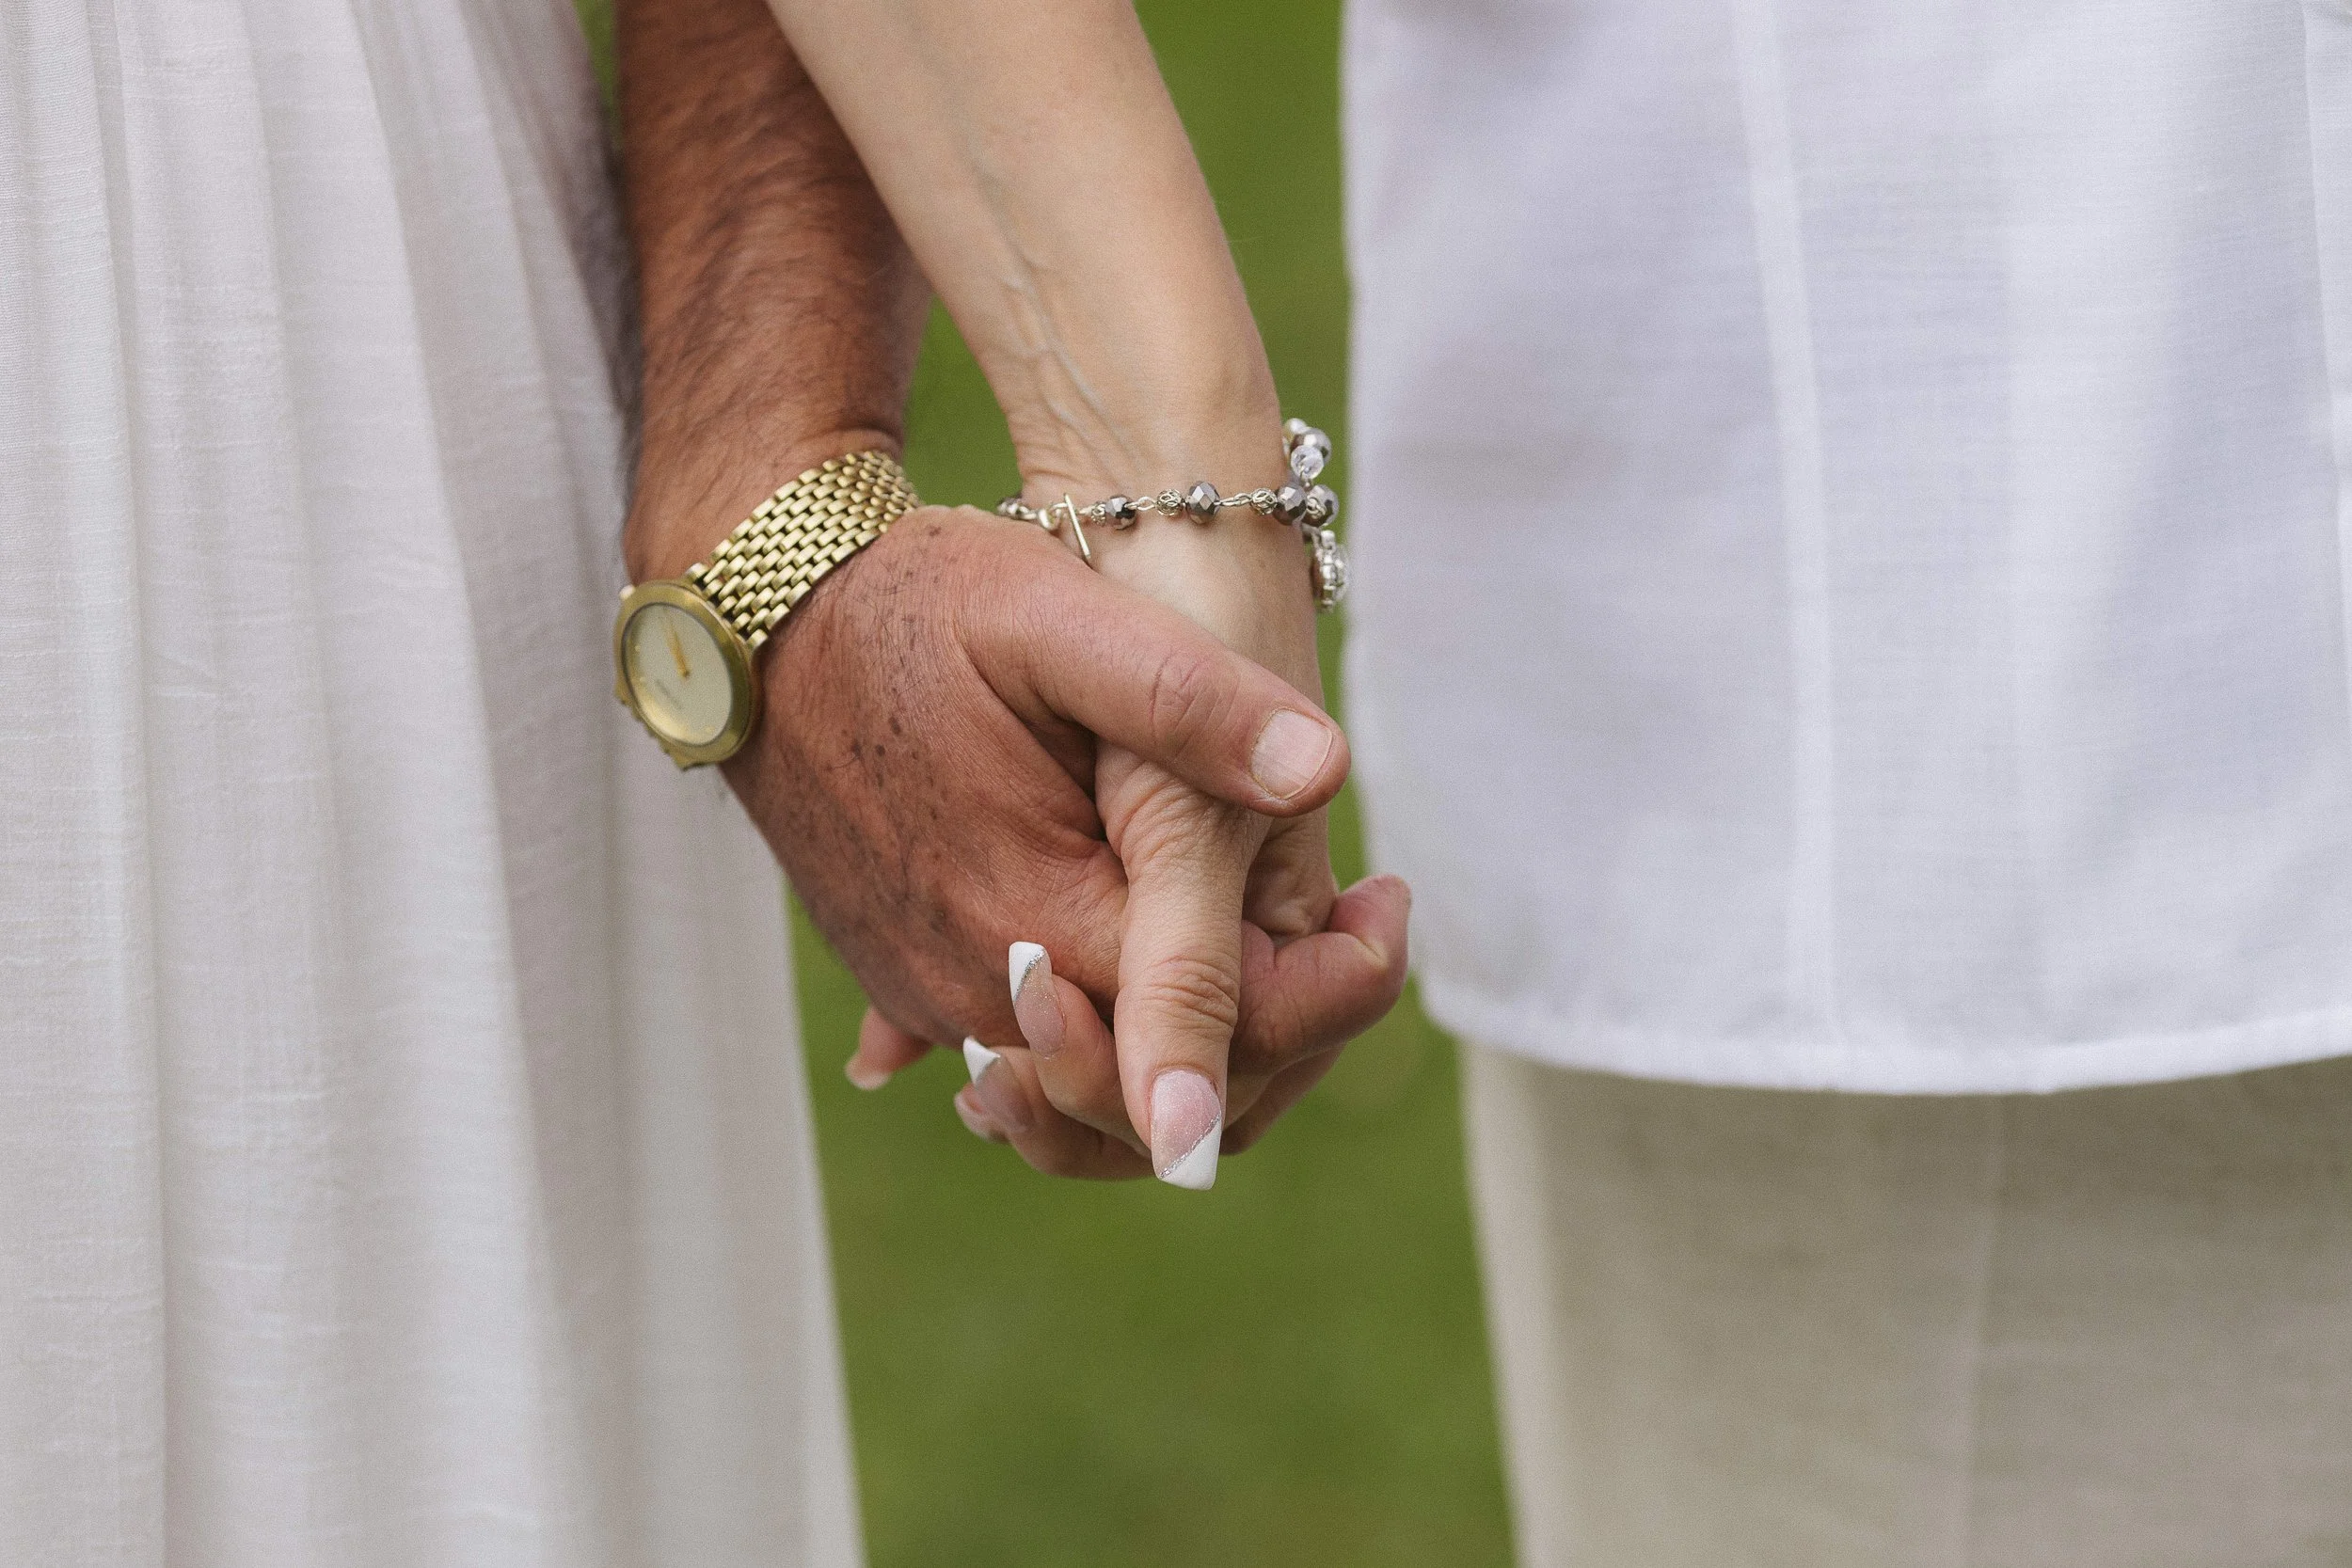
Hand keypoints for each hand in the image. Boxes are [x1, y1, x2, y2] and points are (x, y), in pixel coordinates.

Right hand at [711, 503, 1406, 1178]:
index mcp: (1041, 913)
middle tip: (1354, 918)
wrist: (755, 611)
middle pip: (1166, 1082)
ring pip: (1096, 1081)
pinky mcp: (901, 975)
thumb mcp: (1061, 618)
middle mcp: (981, 985)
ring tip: (1271, 937)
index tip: (1385, 903)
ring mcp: (930, 991)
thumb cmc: (913, 602)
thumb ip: (1192, 702)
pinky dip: (1103, 1034)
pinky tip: (1154, 972)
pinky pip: (1022, 1052)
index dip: (1332, 990)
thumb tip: (1323, 768)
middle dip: (1278, 1026)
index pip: (1222, 1030)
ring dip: (1192, 1031)